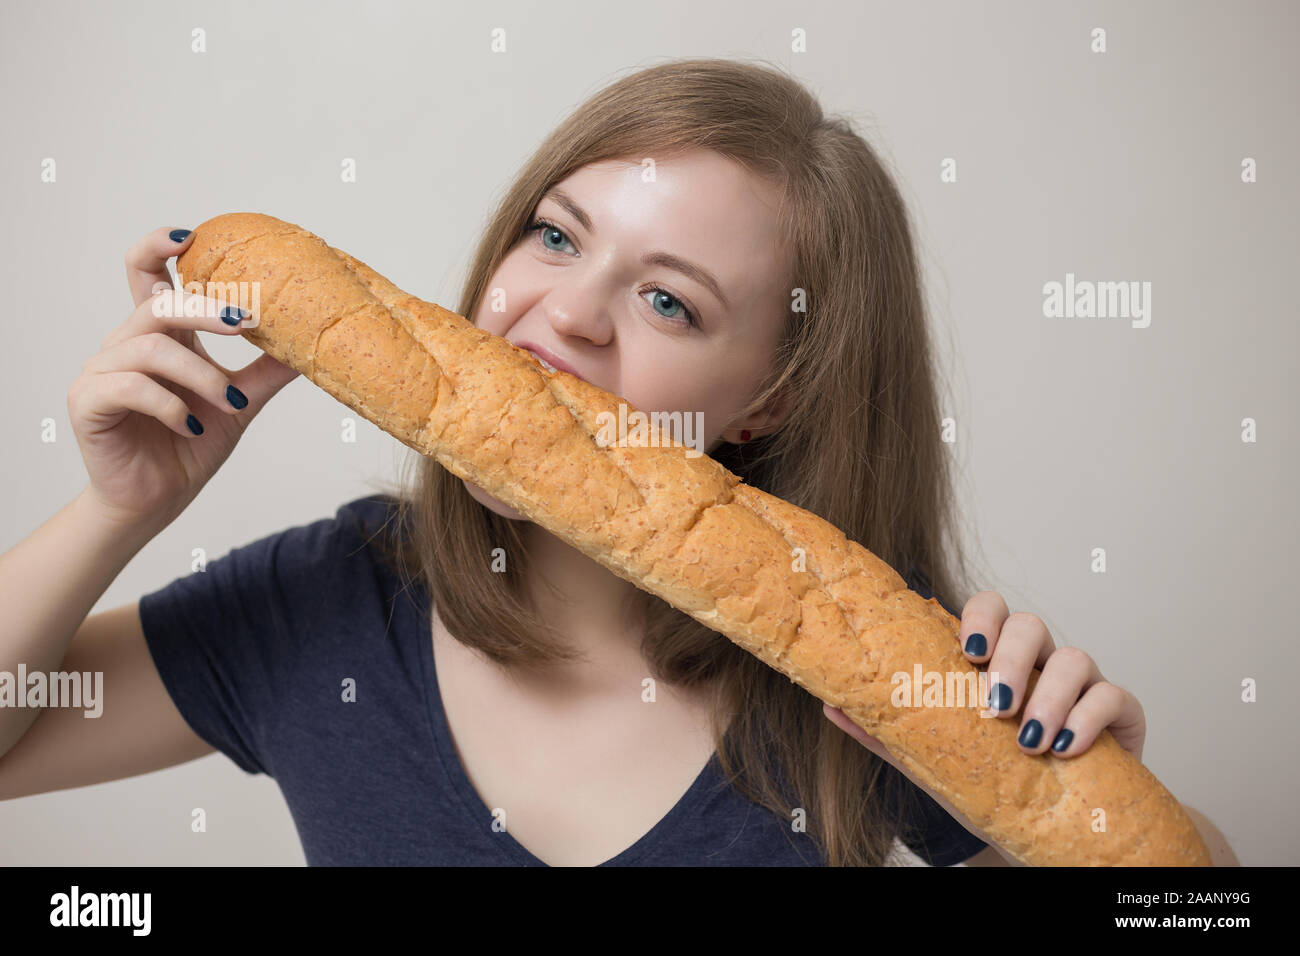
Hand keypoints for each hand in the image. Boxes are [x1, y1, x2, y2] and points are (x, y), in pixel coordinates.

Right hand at [67, 226, 299, 531]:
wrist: (157, 499)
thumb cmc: (191, 444)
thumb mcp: (239, 403)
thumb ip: (267, 371)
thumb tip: (313, 343)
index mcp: (159, 335)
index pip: (147, 273)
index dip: (159, 246)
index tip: (191, 235)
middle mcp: (126, 344)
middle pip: (159, 303)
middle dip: (205, 309)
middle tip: (247, 322)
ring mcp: (103, 371)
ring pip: (152, 347)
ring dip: (200, 375)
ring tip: (229, 403)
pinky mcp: (89, 401)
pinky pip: (131, 387)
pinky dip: (170, 404)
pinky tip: (191, 426)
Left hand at [823, 589, 1147, 858]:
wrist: (1050, 828)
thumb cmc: (992, 781)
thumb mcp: (937, 761)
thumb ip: (889, 732)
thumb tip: (829, 705)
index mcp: (994, 660)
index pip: (987, 611)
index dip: (980, 618)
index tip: (967, 649)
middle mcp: (1037, 662)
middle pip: (1030, 625)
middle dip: (1013, 657)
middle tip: (994, 701)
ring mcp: (1081, 686)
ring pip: (1075, 658)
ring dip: (1050, 696)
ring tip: (1027, 740)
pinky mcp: (1119, 715)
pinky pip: (1114, 697)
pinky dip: (1089, 719)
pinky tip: (1064, 748)